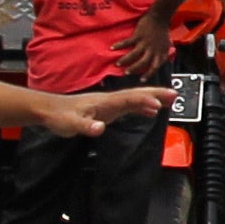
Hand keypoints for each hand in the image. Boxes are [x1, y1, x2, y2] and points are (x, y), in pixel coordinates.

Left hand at [35, 85, 164, 137]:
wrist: (50, 110)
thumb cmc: (60, 116)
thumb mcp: (71, 124)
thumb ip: (86, 126)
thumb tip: (101, 129)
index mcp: (104, 102)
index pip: (128, 99)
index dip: (144, 101)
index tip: (159, 106)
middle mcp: (110, 100)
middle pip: (137, 95)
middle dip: (156, 94)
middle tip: (175, 95)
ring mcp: (110, 104)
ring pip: (136, 99)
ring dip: (153, 99)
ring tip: (170, 101)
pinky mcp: (108, 110)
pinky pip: (130, 106)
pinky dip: (142, 107)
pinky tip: (150, 112)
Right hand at [121, 6, 175, 79]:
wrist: (160, 17)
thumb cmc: (162, 31)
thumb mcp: (167, 45)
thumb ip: (163, 54)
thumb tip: (165, 61)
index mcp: (160, 53)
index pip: (155, 67)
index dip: (148, 74)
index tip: (141, 79)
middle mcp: (152, 50)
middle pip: (142, 63)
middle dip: (133, 69)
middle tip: (126, 73)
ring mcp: (145, 43)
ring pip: (134, 55)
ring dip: (125, 60)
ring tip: (117, 64)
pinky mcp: (138, 35)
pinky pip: (127, 42)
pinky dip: (119, 45)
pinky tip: (112, 48)